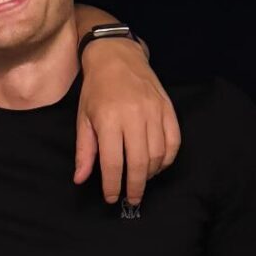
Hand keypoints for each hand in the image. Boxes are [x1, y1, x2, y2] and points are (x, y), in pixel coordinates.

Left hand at [74, 38, 180, 202]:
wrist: (116, 56)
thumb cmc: (96, 89)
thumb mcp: (83, 119)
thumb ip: (84, 151)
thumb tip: (81, 179)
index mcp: (109, 120)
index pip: (112, 162)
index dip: (113, 185)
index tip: (111, 198)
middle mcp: (134, 116)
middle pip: (139, 162)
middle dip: (135, 186)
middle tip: (131, 199)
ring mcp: (154, 112)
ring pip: (158, 154)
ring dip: (150, 173)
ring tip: (140, 180)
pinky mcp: (167, 108)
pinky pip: (174, 141)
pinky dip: (168, 158)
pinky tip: (157, 165)